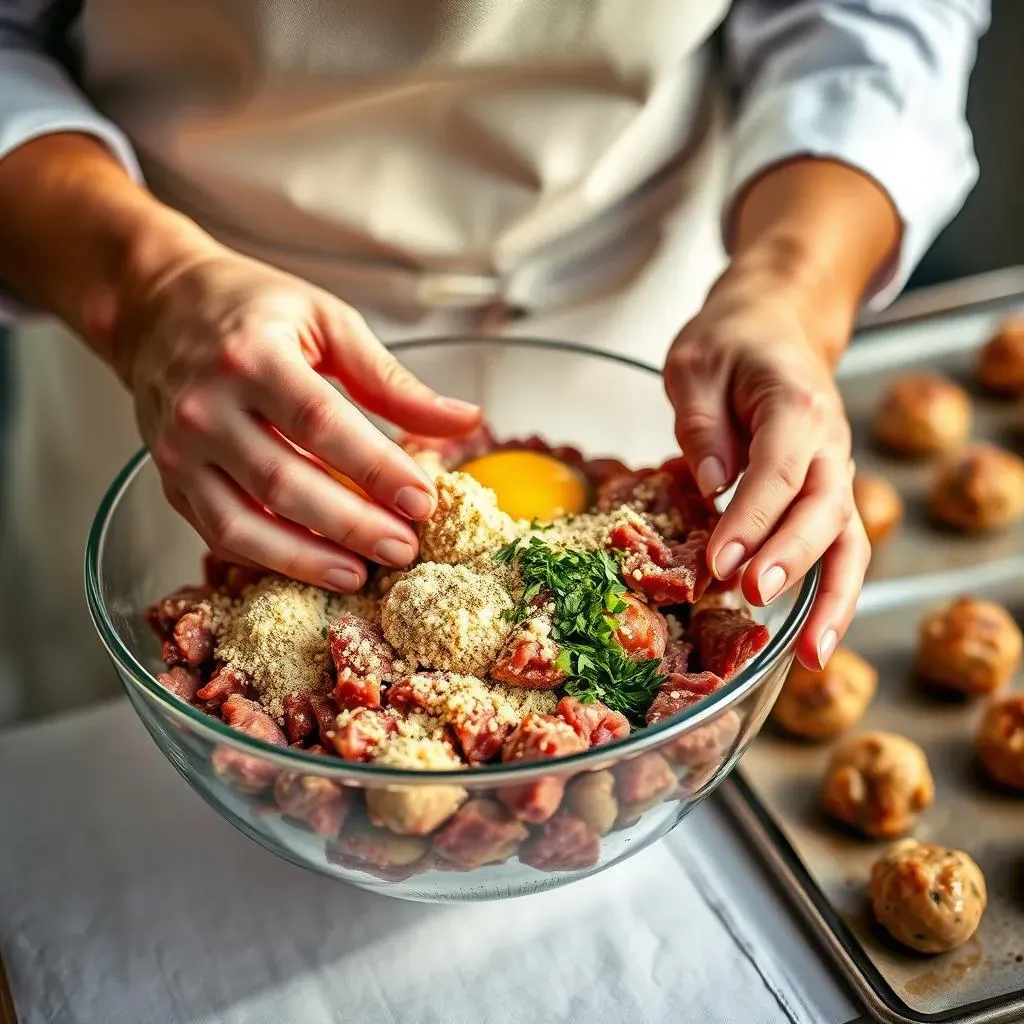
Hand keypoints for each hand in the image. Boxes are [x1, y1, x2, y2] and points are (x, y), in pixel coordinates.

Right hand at [114, 244, 479, 590]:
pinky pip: (218, 534)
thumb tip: (466, 422)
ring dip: (306, 559)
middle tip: (404, 549)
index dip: (376, 468)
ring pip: (243, 523)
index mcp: (253, 357)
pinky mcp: (169, 480)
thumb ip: (392, 381)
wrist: (156, 308)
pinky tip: (312, 566)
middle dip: (352, 525)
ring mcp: (178, 449)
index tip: (423, 502)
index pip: (321, 423)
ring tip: (360, 574)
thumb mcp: (328, 323)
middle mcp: (205, 407)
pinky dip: (267, 557)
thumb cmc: (252, 311)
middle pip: (285, 482)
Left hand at [664, 268, 869, 669]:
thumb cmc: (731, 343)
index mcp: (796, 403)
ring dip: (832, 599)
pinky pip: (839, 548)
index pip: (778, 471)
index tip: (717, 564)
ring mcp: (836, 471)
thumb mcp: (694, 364)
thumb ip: (700, 422)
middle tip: (750, 597)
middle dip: (790, 560)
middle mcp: (830, 442)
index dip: (750, 521)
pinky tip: (812, 642)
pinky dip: (832, 595)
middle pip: (823, 510)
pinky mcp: (827, 495)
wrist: (775, 325)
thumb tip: (711, 483)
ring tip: (810, 657)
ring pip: (847, 540)